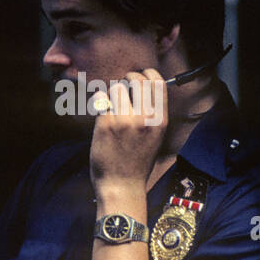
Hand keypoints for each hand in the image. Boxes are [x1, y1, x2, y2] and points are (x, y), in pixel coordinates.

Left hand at [89, 70, 166, 194]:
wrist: (122, 186)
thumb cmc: (137, 162)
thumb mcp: (155, 137)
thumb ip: (152, 113)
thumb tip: (142, 88)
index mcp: (160, 120)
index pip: (158, 82)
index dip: (147, 74)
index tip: (139, 77)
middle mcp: (145, 118)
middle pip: (136, 78)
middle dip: (127, 78)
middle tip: (122, 88)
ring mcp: (125, 121)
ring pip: (116, 87)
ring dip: (112, 93)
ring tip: (111, 107)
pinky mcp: (106, 125)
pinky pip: (101, 101)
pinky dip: (100, 104)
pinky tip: (102, 115)